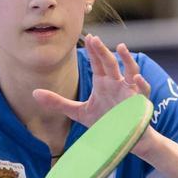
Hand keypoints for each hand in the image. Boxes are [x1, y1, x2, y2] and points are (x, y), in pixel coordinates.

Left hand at [33, 34, 150, 126]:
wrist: (123, 138)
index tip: (88, 38)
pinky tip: (135, 78)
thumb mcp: (78, 112)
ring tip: (121, 48)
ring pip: (130, 70)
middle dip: (103, 51)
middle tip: (95, 39)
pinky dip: (141, 83)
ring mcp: (129, 91)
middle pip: (110, 63)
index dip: (94, 51)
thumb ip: (58, 102)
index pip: (98, 63)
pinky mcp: (138, 103)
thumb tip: (34, 93)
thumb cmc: (105, 121)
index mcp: (104, 82)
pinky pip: (142, 91)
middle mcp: (117, 83)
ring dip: (127, 59)